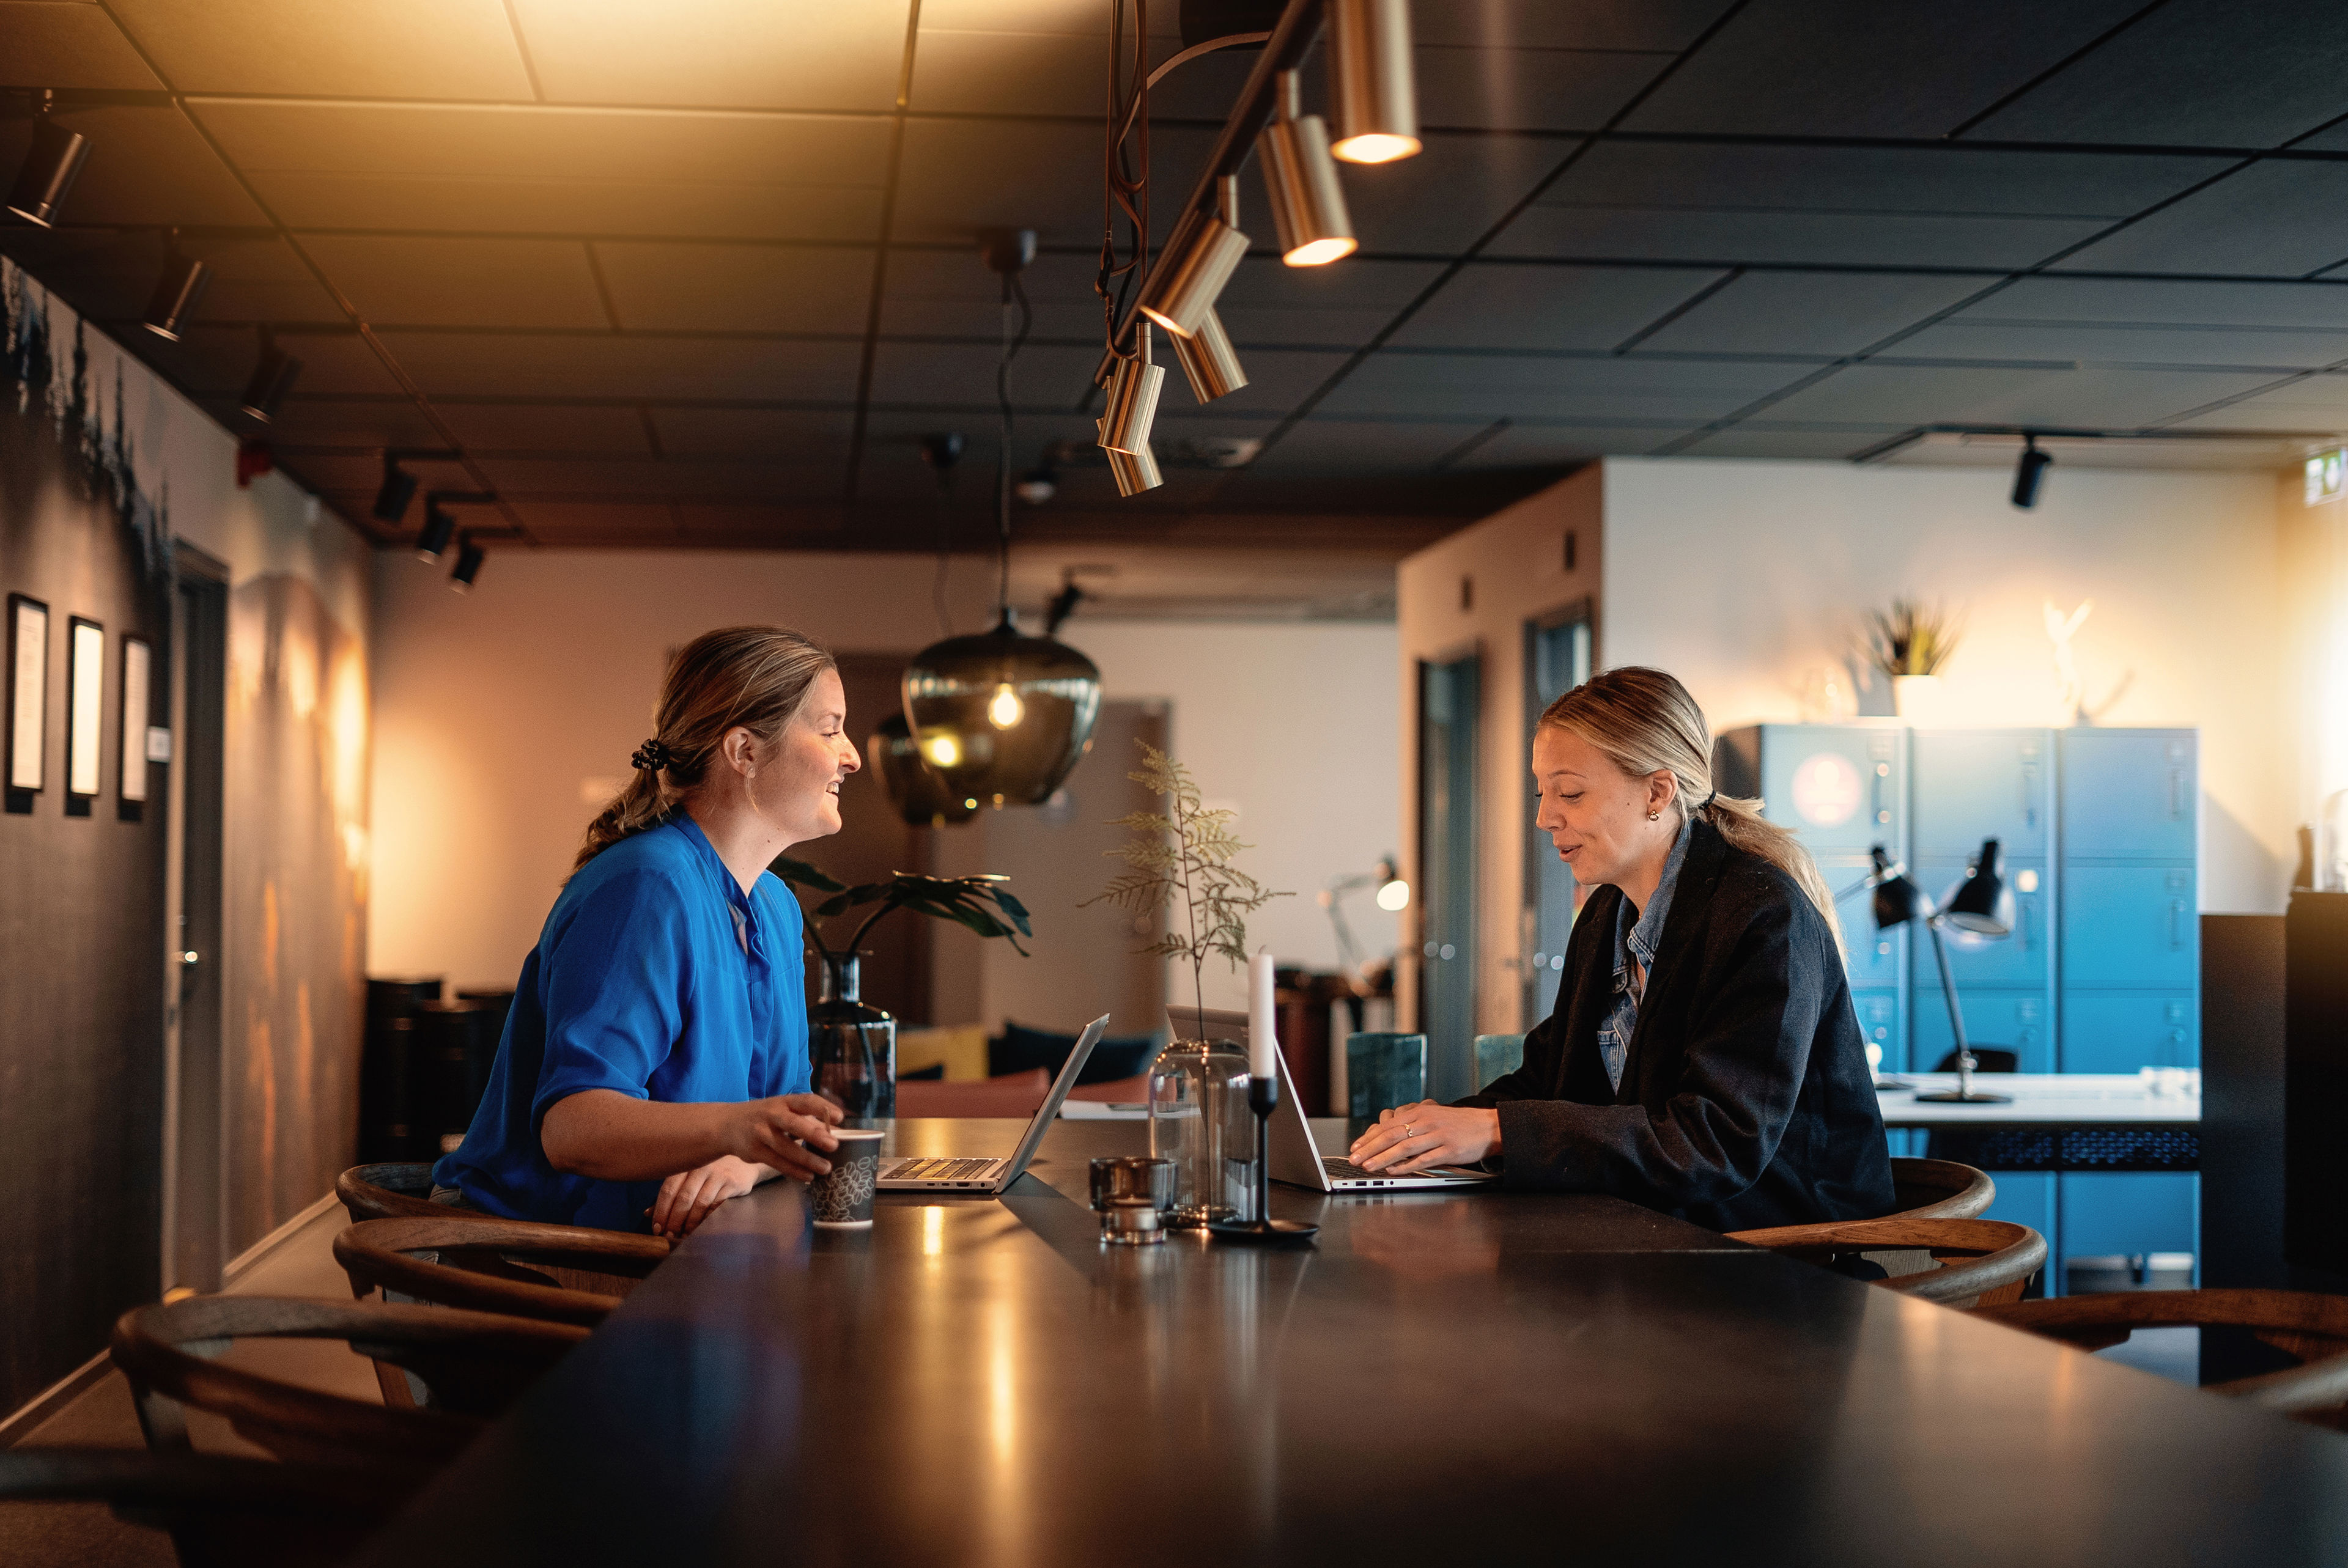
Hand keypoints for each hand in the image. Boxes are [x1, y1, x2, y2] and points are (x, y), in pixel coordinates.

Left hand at [650, 1155, 766, 1237]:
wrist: (742, 1162)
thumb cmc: (710, 1172)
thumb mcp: (689, 1178)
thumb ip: (670, 1194)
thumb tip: (647, 1213)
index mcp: (684, 1164)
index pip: (668, 1189)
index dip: (661, 1211)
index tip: (657, 1229)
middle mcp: (700, 1166)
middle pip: (683, 1198)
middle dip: (674, 1220)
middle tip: (669, 1236)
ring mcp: (718, 1173)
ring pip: (700, 1203)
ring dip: (690, 1223)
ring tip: (684, 1235)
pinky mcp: (732, 1182)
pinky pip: (717, 1205)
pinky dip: (707, 1219)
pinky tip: (702, 1228)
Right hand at [729, 1093, 844, 1181]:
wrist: (726, 1125)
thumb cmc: (765, 1117)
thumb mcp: (781, 1109)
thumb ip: (805, 1118)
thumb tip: (836, 1132)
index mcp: (783, 1102)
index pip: (806, 1101)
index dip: (823, 1108)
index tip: (840, 1117)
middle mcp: (771, 1115)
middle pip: (794, 1123)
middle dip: (814, 1134)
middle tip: (833, 1145)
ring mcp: (761, 1133)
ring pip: (786, 1147)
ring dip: (807, 1159)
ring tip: (826, 1168)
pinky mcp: (754, 1151)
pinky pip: (777, 1162)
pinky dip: (794, 1170)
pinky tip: (808, 1176)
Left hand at [1349, 1101, 1498, 1174]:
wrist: (1490, 1126)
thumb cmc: (1459, 1124)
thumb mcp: (1434, 1117)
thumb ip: (1412, 1125)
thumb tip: (1386, 1139)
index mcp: (1420, 1112)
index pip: (1388, 1125)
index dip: (1369, 1138)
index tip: (1355, 1148)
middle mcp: (1427, 1122)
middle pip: (1392, 1135)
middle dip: (1370, 1149)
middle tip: (1354, 1159)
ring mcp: (1438, 1136)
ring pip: (1405, 1147)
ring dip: (1383, 1158)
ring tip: (1368, 1167)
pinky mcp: (1449, 1150)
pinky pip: (1423, 1160)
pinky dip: (1406, 1166)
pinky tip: (1394, 1171)